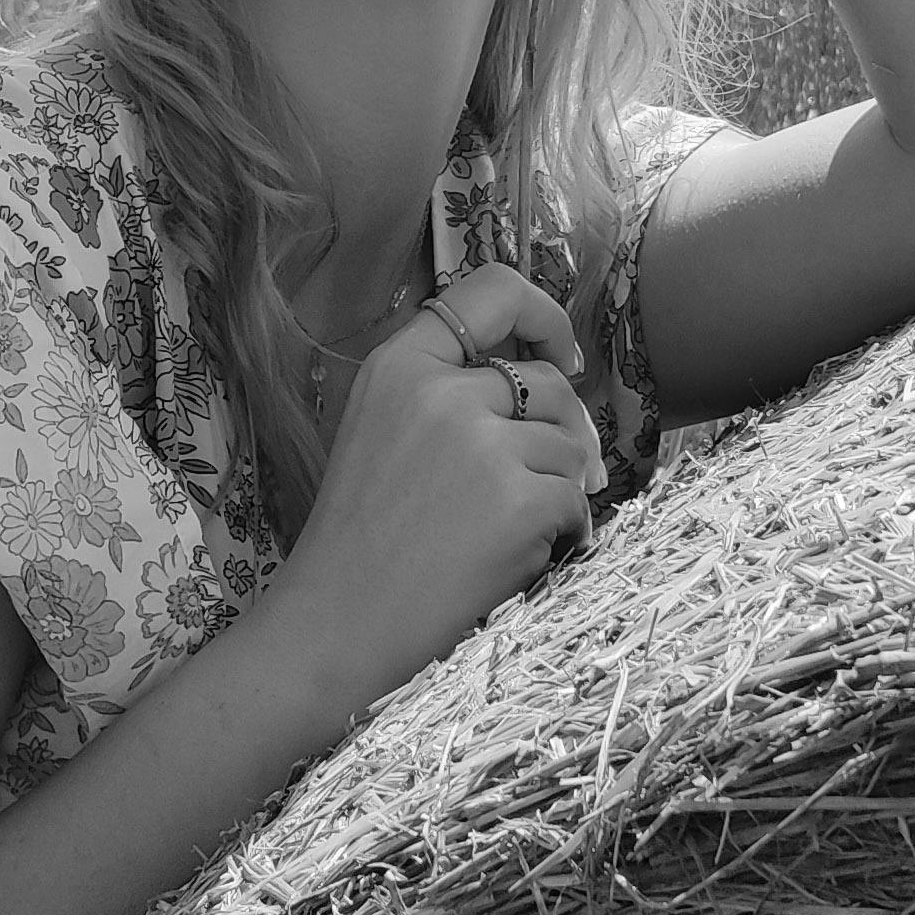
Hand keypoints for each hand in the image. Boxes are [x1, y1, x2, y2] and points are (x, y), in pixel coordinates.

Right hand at [269, 263, 606, 726]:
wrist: (337, 625)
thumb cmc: (359, 538)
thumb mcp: (379, 429)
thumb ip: (444, 389)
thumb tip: (550, 376)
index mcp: (399, 364)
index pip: (491, 290)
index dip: (542, 316)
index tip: (556, 354)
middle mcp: (441, 392)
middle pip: (547, 382)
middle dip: (561, 431)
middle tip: (545, 477)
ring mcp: (482, 446)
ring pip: (571, 445)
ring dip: (561, 487)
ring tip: (517, 527)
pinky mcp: (518, 502)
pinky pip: (576, 501)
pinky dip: (566, 532)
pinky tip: (524, 556)